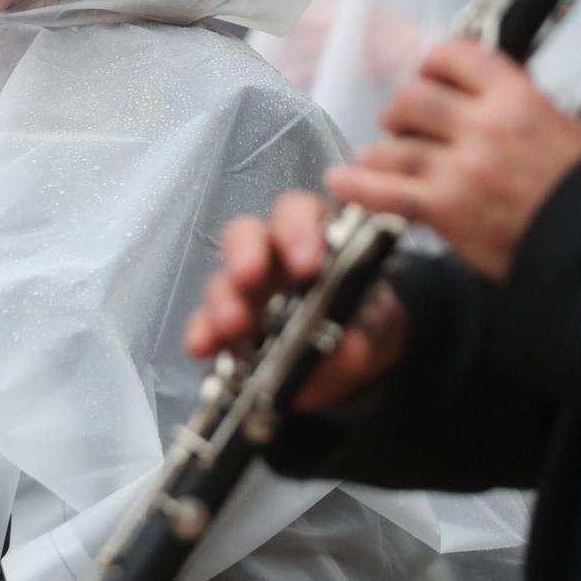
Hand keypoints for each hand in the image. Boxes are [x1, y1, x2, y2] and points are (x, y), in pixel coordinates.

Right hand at [184, 193, 408, 412]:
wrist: (352, 368)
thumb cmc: (364, 327)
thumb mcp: (377, 330)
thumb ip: (362, 334)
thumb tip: (345, 344)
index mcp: (314, 239)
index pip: (299, 212)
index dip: (298, 229)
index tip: (306, 262)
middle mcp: (272, 256)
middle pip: (247, 234)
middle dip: (246, 251)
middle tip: (250, 275)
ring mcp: (244, 291)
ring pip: (222, 278)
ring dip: (224, 298)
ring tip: (231, 324)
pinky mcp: (225, 326)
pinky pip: (205, 322)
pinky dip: (202, 332)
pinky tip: (203, 345)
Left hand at [327, 39, 580, 281]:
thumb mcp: (571, 131)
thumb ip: (527, 110)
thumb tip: (498, 101)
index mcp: (518, 99)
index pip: (456, 56)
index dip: (434, 63)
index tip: (429, 74)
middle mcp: (484, 126)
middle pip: (415, 98)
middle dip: (401, 111)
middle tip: (401, 126)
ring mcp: (461, 168)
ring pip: (395, 145)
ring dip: (379, 152)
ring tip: (374, 159)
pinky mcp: (447, 210)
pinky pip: (388, 193)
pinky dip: (359, 187)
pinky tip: (341, 183)